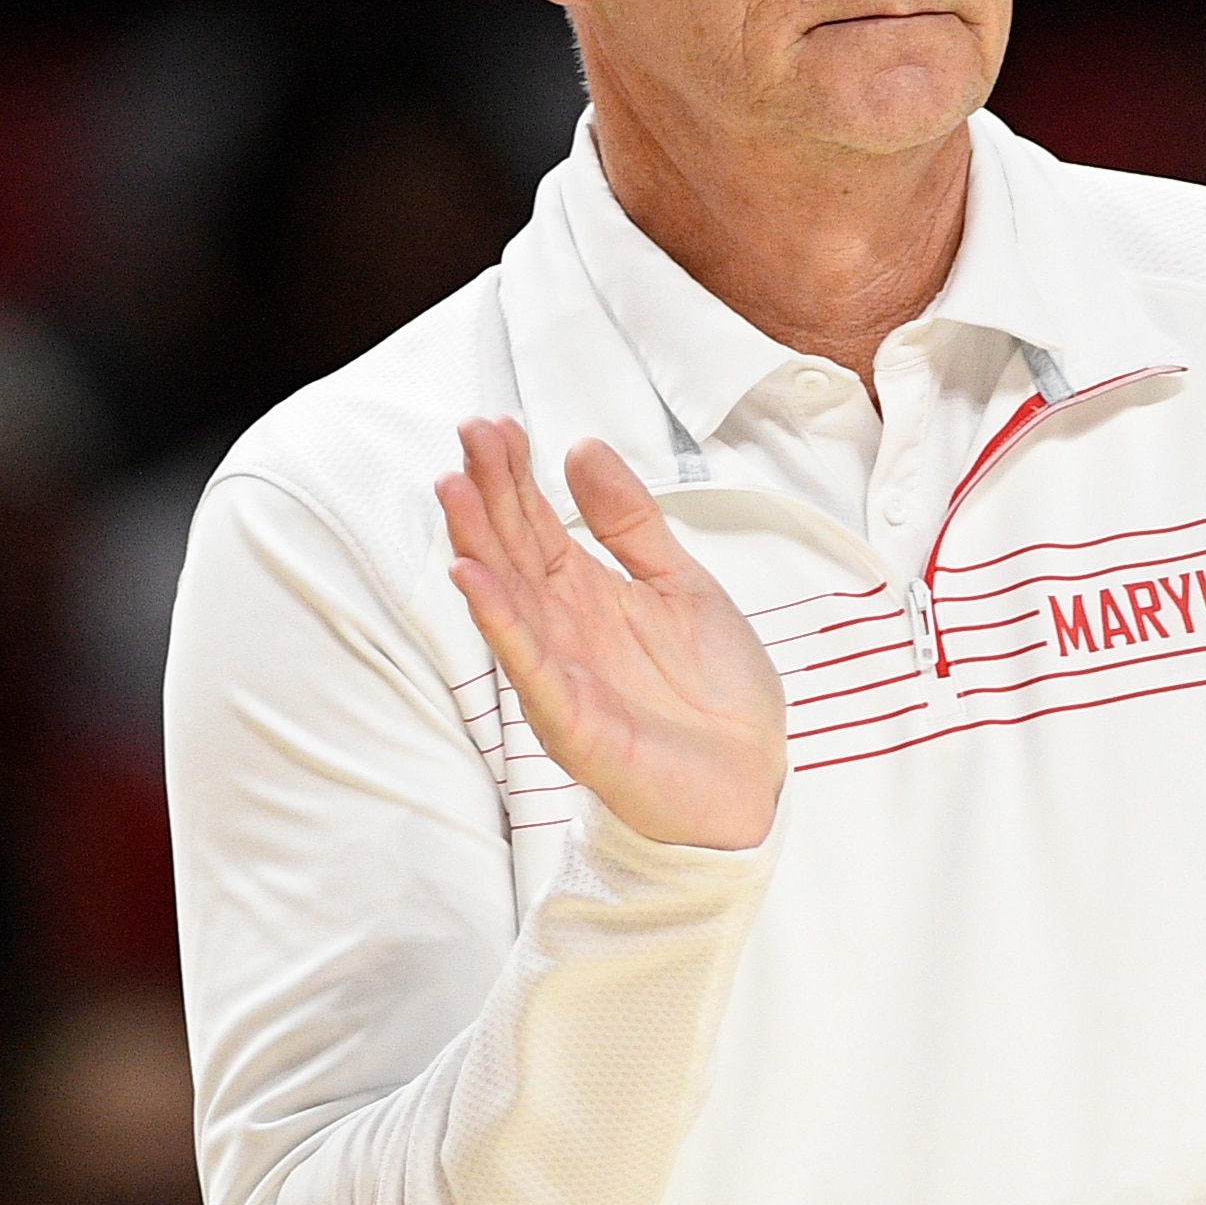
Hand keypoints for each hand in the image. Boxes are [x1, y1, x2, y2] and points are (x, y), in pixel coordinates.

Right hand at [437, 420, 785, 851]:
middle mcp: (562, 630)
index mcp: (587, 595)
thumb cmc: (716, 694)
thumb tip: (581, 450)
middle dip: (489, 492)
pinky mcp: (570, 721)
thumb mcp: (681, 583)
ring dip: (477, 543)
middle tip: (470, 433)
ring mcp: (560, 674)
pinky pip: (527, 665)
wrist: (751, 779)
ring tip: (453, 488)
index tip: (497, 425)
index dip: (516, 475)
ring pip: (506, 599)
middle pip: (512, 550)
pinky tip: (473, 577)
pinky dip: (499, 621)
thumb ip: (631, 522)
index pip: (535, 524)